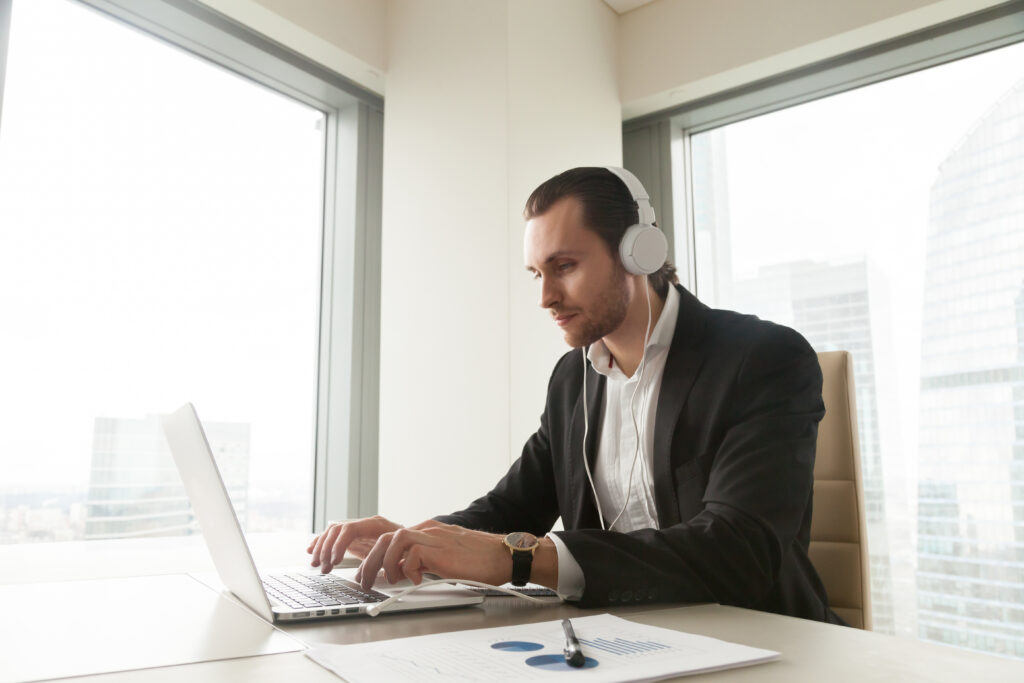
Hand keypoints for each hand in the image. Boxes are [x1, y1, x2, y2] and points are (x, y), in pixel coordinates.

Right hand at [306, 515, 402, 573]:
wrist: (414, 540)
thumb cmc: (408, 548)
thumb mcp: (398, 555)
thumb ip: (381, 563)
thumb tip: (362, 577)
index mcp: (376, 525)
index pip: (349, 529)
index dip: (339, 545)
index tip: (335, 561)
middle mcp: (364, 524)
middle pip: (337, 530)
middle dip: (327, 549)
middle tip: (324, 568)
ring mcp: (358, 529)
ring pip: (332, 532)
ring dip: (321, 548)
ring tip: (317, 564)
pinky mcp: (354, 536)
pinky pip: (333, 536)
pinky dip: (321, 543)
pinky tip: (311, 551)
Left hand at [354, 520, 512, 591]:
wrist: (505, 555)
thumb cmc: (481, 560)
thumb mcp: (445, 558)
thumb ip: (424, 561)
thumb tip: (405, 573)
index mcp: (427, 531)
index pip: (390, 537)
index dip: (373, 555)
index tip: (366, 572)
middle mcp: (428, 530)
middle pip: (384, 537)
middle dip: (369, 561)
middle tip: (365, 581)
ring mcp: (434, 537)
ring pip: (394, 540)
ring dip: (385, 563)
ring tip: (389, 580)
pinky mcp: (442, 549)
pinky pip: (413, 554)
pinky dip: (409, 569)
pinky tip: (417, 580)